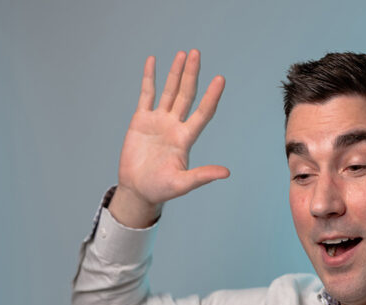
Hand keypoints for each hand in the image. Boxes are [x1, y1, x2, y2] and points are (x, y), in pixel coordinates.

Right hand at [110, 49, 229, 225]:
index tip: (220, 79)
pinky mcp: (141, 120)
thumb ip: (202, 176)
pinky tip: (153, 61)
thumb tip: (226, 172)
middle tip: (197, 53)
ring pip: (169, 91)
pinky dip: (149, 78)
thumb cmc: (161, 189)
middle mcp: (175, 126)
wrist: (138, 190)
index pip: (203, 113)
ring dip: (176, 73)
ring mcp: (158, 121)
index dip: (211, 96)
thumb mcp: (183, 183)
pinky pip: (146, 94)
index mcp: (186, 139)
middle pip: (186, 95)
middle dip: (192, 74)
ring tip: (184, 54)